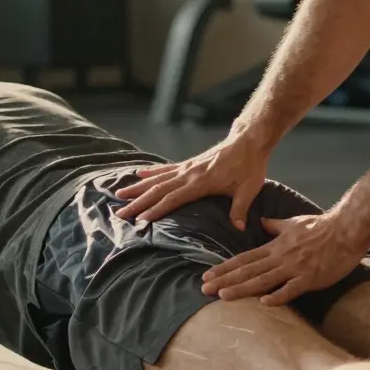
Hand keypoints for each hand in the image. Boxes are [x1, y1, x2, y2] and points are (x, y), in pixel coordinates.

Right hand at [115, 131, 270, 228]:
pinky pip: (165, 168)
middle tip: (120, 213)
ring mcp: (187, 167)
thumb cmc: (249, 166)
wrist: (248, 141)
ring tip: (120, 194)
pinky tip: (138, 175)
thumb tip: (238, 229)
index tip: (139, 220)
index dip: (155, 210)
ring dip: (138, 187)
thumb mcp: (249, 189)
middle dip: (137, 202)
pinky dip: (151, 172)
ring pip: (157, 179)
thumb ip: (240, 209)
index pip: (172, 199)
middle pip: (158, 190)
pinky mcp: (189, 163)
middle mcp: (188, 174)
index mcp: (200, 183)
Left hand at [202, 212, 368, 305]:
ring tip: (223, 296)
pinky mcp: (310, 277)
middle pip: (247, 270)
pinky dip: (278, 296)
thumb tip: (262, 222)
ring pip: (263, 280)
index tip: (207, 276)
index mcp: (275, 247)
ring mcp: (294, 268)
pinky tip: (264, 303)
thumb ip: (276, 225)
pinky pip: (292, 289)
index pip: (244, 259)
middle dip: (225, 281)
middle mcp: (280, 258)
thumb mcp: (293, 223)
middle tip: (204, 290)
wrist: (347, 229)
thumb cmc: (321, 226)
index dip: (224, 268)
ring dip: (242, 288)